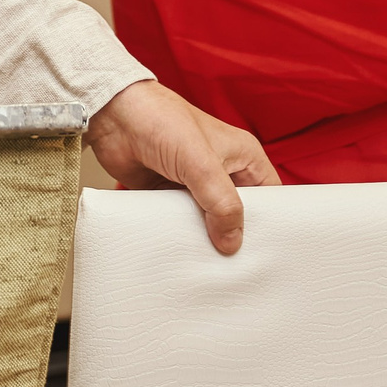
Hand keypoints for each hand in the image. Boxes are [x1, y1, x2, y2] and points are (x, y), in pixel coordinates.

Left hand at [84, 80, 277, 253]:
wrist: (114, 116)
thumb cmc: (161, 121)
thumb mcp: (200, 162)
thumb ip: (221, 202)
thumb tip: (232, 242)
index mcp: (243, 157)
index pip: (270, 198)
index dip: (271, 223)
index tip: (268, 253)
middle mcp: (223, 172)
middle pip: (240, 215)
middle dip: (237, 238)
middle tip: (238, 269)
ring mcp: (195, 185)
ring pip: (211, 223)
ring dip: (207, 240)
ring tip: (209, 268)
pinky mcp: (169, 195)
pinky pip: (182, 224)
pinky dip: (182, 236)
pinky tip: (182, 254)